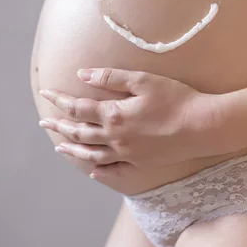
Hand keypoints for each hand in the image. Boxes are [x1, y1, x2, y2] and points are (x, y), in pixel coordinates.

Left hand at [39, 68, 220, 178]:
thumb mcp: (143, 81)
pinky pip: (115, 169)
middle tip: (45, 124)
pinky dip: (100, 170)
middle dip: (60, 126)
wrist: (202, 126)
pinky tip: (93, 171)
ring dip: (74, 149)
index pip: (77, 107)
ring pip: (93, 153)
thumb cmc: (175, 98)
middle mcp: (116, 137)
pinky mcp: (141, 162)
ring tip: (60, 148)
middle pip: (80, 132)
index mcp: (114, 115)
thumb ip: (110, 77)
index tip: (46, 93)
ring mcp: (128, 153)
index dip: (60, 100)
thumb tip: (81, 75)